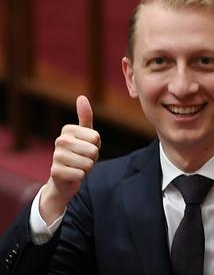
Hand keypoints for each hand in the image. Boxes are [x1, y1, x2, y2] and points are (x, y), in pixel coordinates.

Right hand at [40, 96, 100, 224]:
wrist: (64, 178)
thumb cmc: (78, 154)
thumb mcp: (85, 135)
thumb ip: (85, 117)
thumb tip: (82, 97)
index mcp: (68, 130)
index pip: (96, 137)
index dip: (96, 146)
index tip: (86, 148)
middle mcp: (60, 140)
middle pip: (93, 151)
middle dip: (92, 158)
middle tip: (83, 159)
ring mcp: (56, 156)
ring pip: (88, 163)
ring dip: (87, 168)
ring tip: (78, 166)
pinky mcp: (56, 172)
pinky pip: (81, 175)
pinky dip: (80, 177)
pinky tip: (72, 175)